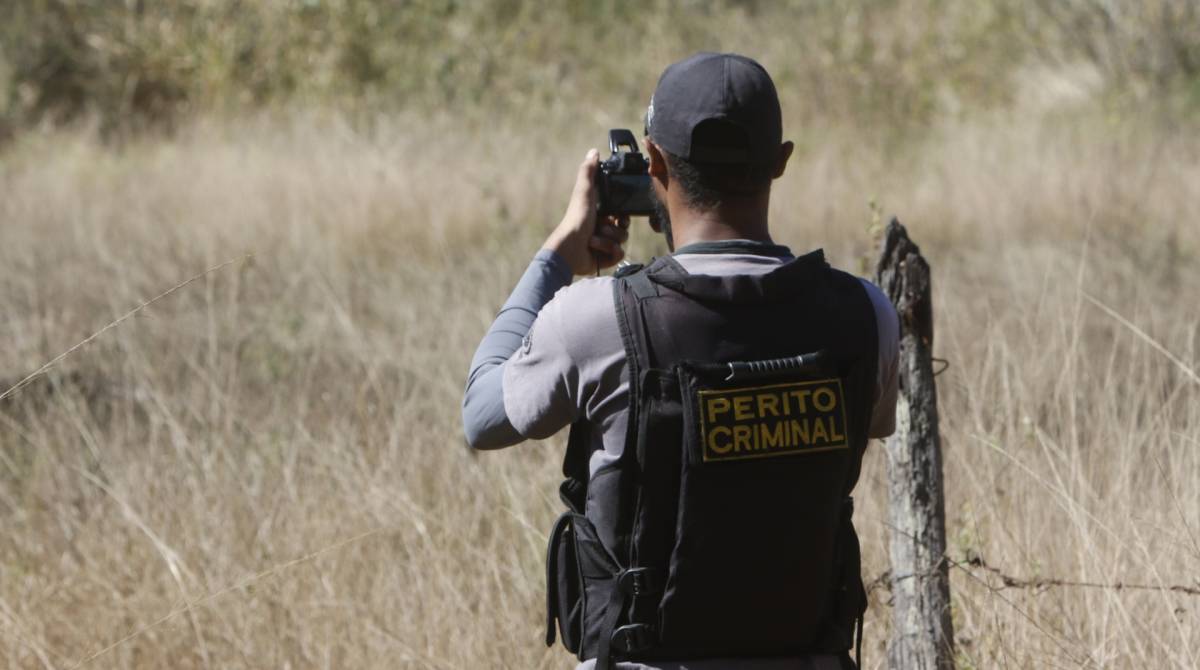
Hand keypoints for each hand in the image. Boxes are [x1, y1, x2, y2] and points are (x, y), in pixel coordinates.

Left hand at [543, 149, 630, 275]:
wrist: (570, 248)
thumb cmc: (576, 219)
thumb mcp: (584, 191)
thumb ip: (589, 171)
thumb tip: (593, 152)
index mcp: (598, 215)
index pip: (621, 214)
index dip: (623, 215)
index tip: (620, 215)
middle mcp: (601, 229)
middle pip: (623, 228)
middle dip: (616, 228)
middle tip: (607, 226)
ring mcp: (602, 245)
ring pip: (622, 241)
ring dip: (609, 239)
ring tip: (594, 238)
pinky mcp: (603, 259)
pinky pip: (618, 254)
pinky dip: (609, 252)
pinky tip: (597, 249)